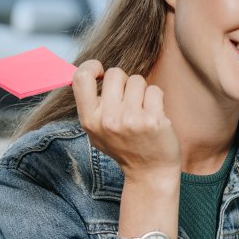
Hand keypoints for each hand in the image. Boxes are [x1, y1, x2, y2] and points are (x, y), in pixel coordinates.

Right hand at [72, 60, 180, 180]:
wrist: (150, 171)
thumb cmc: (124, 146)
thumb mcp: (97, 131)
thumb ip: (91, 105)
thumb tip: (87, 72)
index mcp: (90, 120)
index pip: (81, 78)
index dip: (91, 67)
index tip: (100, 71)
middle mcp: (108, 119)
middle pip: (115, 73)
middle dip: (124, 81)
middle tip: (129, 98)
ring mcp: (131, 120)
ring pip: (137, 80)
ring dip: (142, 90)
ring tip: (142, 110)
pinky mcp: (153, 120)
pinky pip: (155, 90)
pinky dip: (157, 98)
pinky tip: (155, 115)